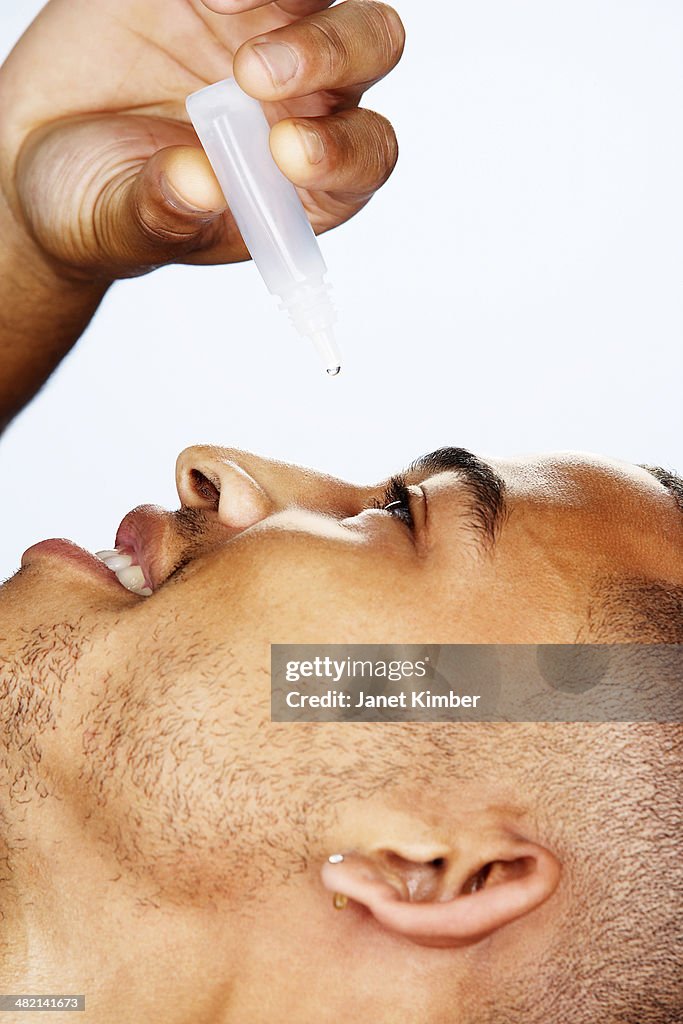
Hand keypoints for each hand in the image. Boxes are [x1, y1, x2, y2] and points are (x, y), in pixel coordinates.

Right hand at [0, 0, 403, 281]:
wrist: (34, 151)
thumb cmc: (96, 205)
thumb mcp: (121, 226)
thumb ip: (164, 217)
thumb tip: (202, 187)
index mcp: (302, 180)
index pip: (362, 156)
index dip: (342, 151)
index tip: (288, 152)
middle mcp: (301, 99)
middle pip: (368, 51)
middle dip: (331, 53)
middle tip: (255, 71)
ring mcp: (264, 30)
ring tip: (220, 6)